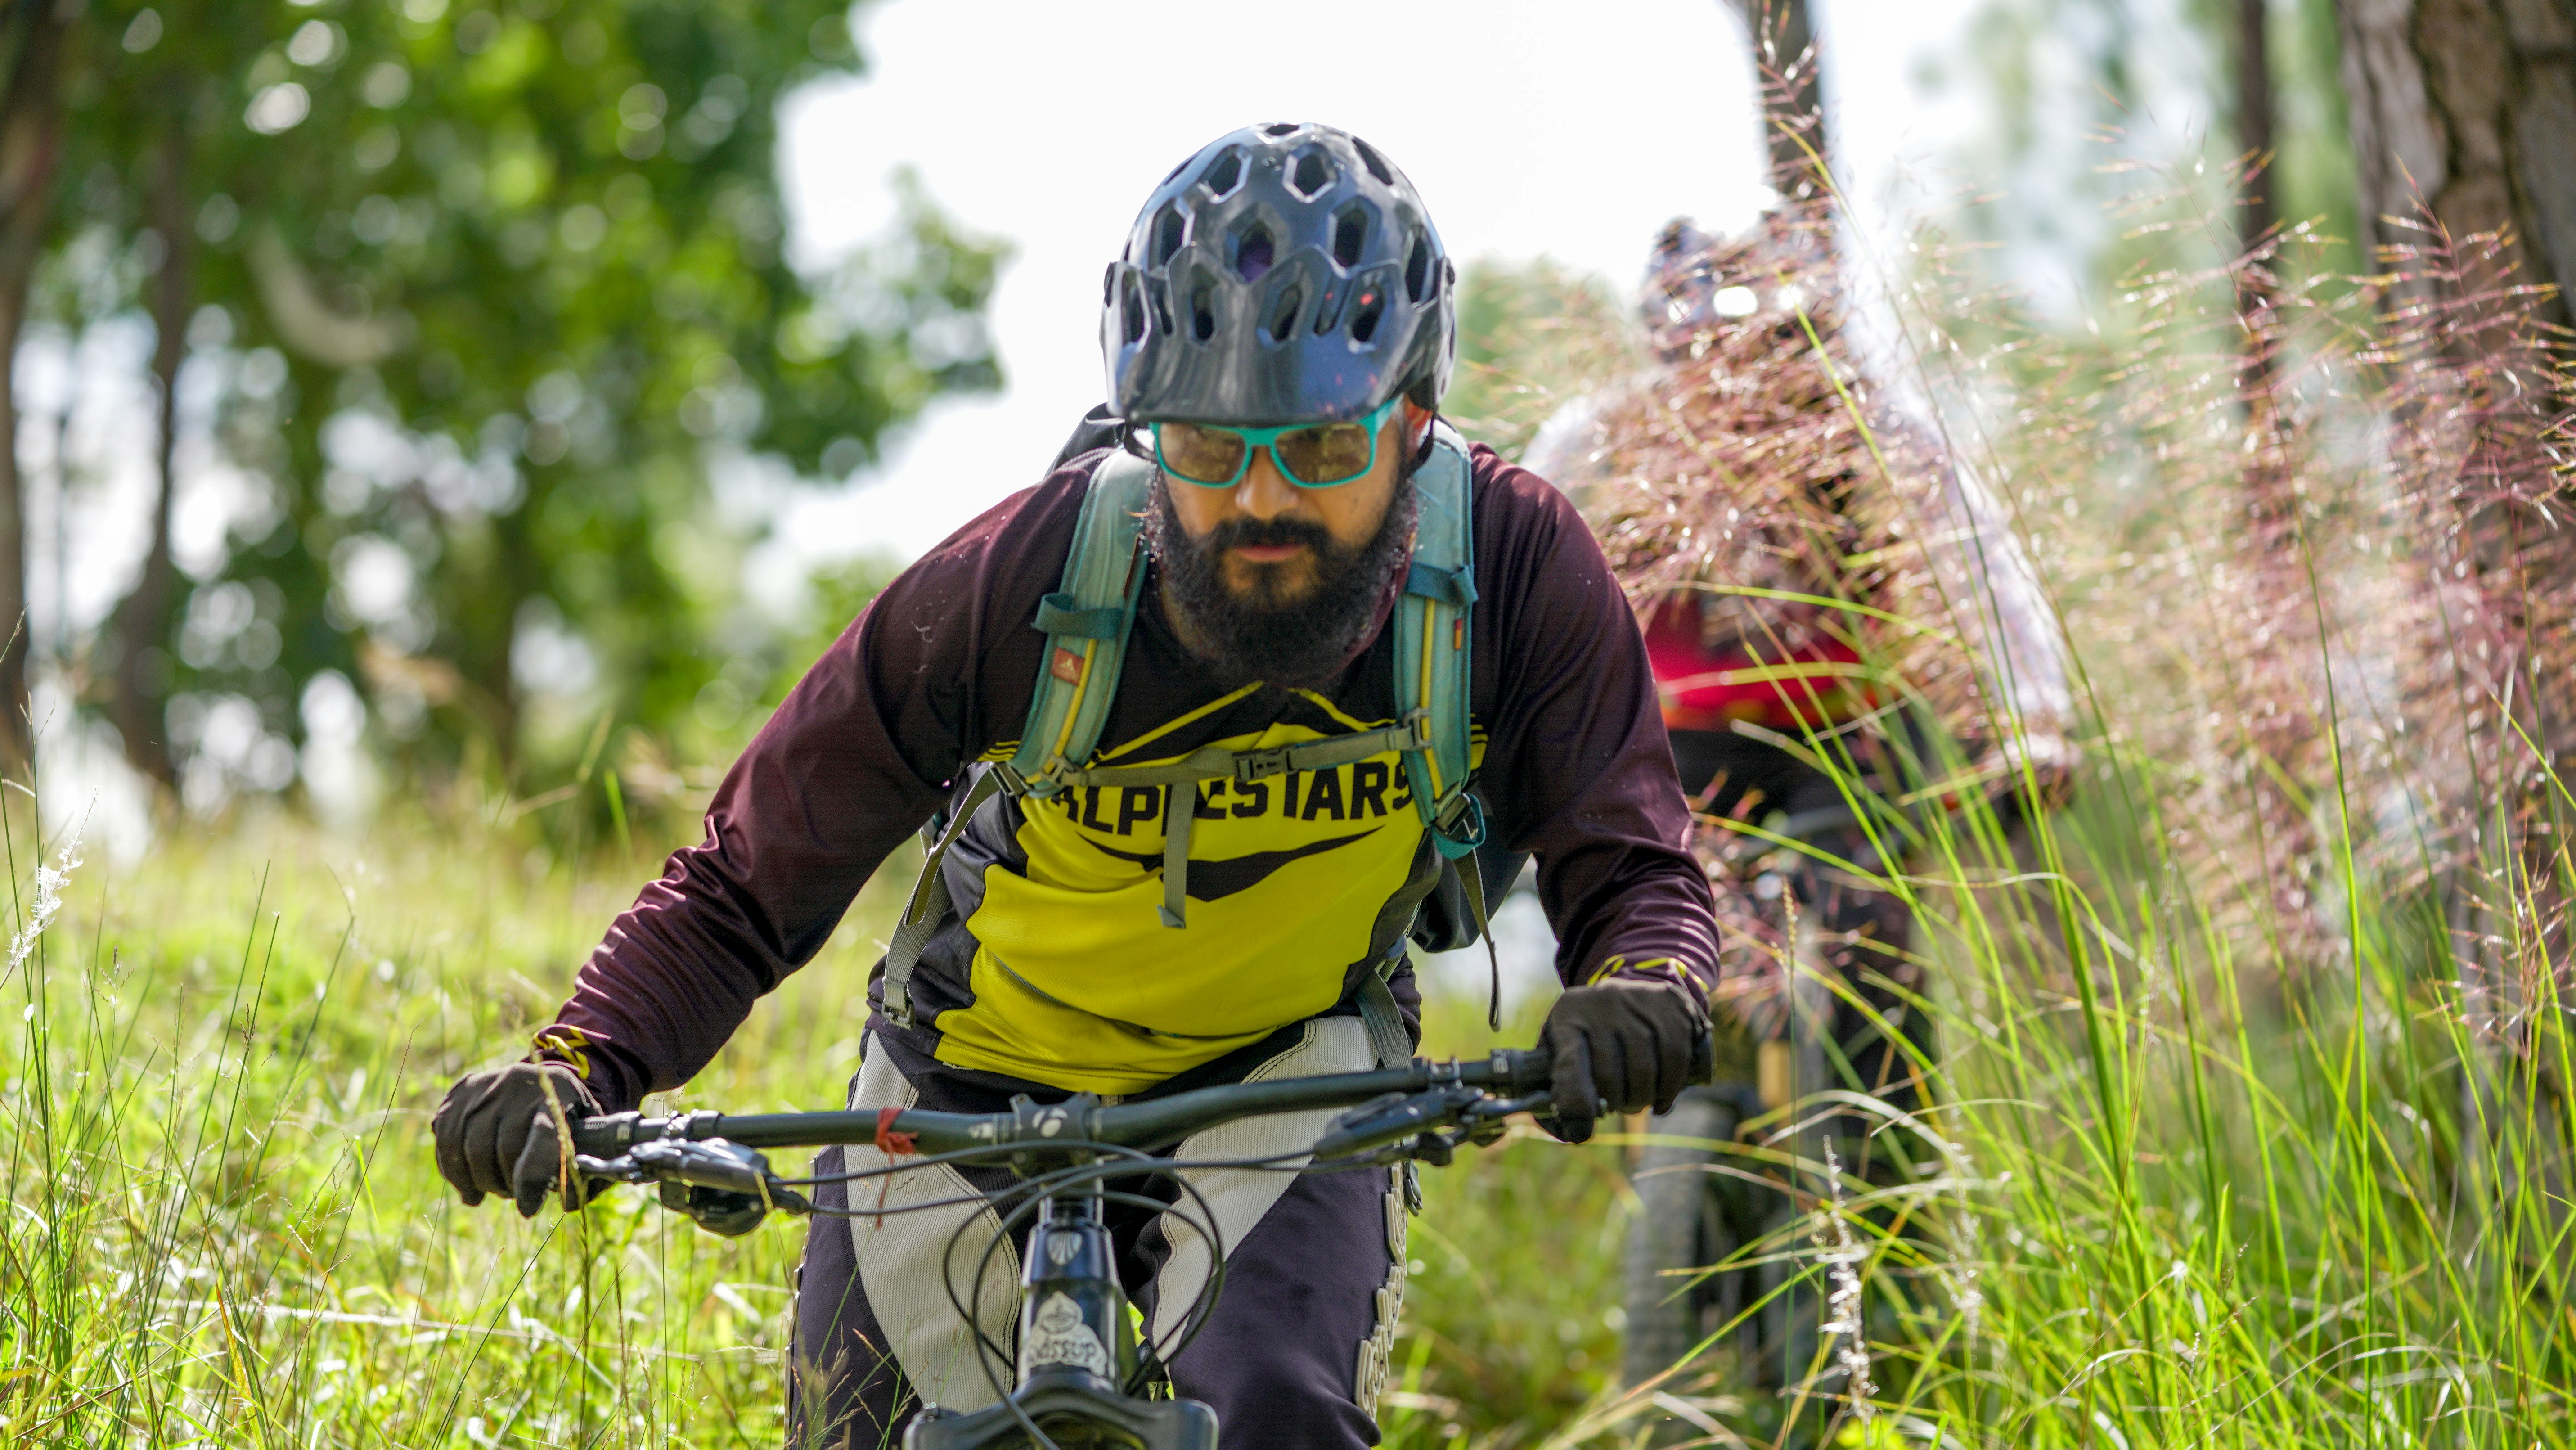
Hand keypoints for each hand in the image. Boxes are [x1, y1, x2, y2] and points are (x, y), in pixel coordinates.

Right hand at [431, 1061, 601, 1215]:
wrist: (543, 1080)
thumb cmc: (570, 1120)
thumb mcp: (590, 1138)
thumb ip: (586, 1173)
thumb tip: (568, 1203)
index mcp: (559, 1092)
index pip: (543, 1137)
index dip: (532, 1180)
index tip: (527, 1210)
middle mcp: (520, 1082)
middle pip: (502, 1148)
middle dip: (506, 1184)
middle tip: (515, 1195)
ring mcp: (486, 1084)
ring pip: (470, 1149)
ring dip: (480, 1182)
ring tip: (494, 1189)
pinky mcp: (460, 1092)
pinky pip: (446, 1141)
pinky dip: (454, 1172)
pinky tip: (468, 1187)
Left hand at [1540, 976, 1708, 1143]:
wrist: (1624, 991)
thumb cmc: (1588, 1034)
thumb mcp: (1563, 1049)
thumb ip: (1560, 1089)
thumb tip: (1570, 1132)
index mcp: (1566, 1020)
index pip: (1569, 1063)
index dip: (1575, 1100)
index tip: (1581, 1130)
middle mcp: (1599, 1004)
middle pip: (1610, 1073)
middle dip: (1616, 1103)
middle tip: (1617, 1108)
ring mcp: (1636, 999)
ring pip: (1645, 1068)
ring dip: (1643, 1098)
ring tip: (1638, 1102)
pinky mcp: (1669, 1002)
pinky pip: (1675, 1056)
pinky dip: (1670, 1087)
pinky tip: (1661, 1098)